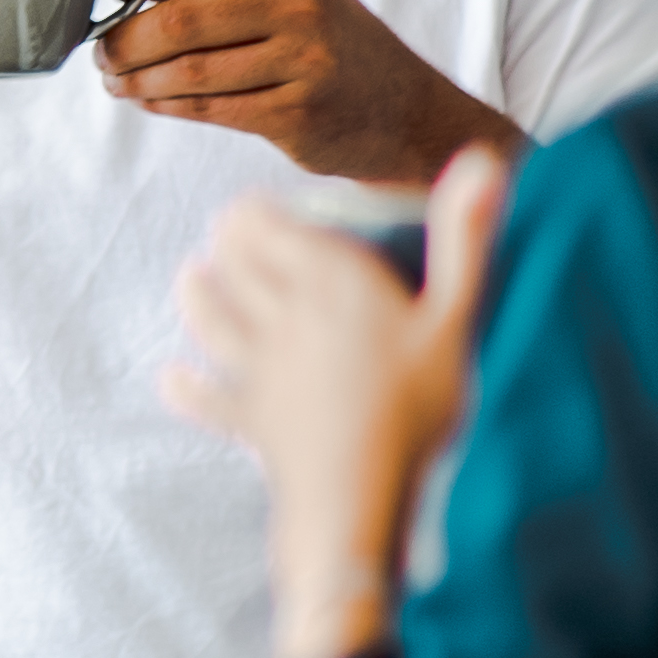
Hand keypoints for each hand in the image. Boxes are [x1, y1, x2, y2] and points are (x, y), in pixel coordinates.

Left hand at [97, 0, 520, 182]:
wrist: (408, 112)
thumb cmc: (329, 47)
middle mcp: (294, 5)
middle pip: (175, 18)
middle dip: (122, 40)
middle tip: (100, 55)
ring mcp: (301, 59)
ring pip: (187, 71)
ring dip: (136, 79)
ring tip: (115, 82)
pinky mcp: (298, 112)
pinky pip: (209, 109)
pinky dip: (165, 105)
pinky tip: (148, 100)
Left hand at [164, 147, 513, 657]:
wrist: (363, 499)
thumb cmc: (417, 408)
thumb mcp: (455, 320)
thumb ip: (464, 239)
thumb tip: (485, 158)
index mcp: (330, 285)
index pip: (272, 230)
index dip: (254, 214)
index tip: (251, 206)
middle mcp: (284, 318)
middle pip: (238, 268)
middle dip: (228, 246)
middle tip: (226, 233)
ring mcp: (261, 372)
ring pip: (212, 320)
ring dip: (198, 296)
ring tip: (191, 277)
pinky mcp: (252, 422)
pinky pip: (209, 400)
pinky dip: (187, 387)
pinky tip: (171, 379)